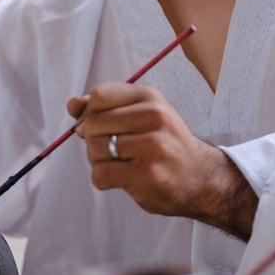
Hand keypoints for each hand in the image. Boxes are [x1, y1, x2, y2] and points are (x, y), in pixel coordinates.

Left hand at [67, 83, 256, 239]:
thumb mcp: (141, 115)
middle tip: (109, 149)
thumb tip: (72, 105)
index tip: (97, 126)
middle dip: (92, 138)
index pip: (99, 95)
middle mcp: (154, 117)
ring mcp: (152, 146)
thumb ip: (104, 107)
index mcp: (150, 98)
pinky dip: (103, 179)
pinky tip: (121, 178)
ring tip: (118, 163)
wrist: (201, 178)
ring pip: (94, 149)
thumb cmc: (164, 144)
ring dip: (97, 160)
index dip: (89, 112)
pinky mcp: (147, 175)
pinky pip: (101, 174)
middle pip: (93, 122)